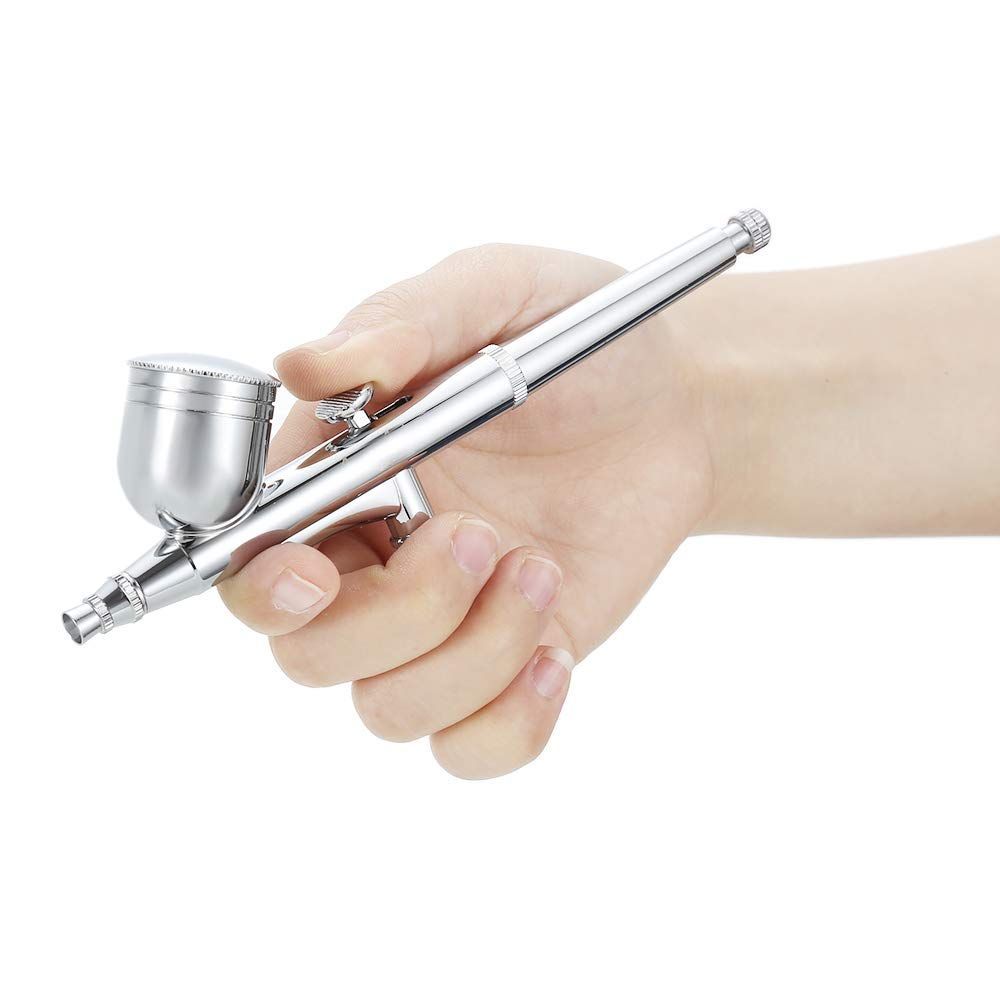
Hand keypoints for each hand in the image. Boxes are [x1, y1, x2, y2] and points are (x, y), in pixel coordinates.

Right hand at [219, 243, 716, 777]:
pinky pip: (470, 747)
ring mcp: (442, 620)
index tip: (313, 574)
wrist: (679, 402)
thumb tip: (303, 362)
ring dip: (468, 657)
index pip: (249, 557)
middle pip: (310, 654)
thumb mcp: (497, 294)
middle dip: (398, 614)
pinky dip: (508, 724)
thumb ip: (405, 321)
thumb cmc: (578, 341)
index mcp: (342, 472)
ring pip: (389, 709)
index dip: (261, 586)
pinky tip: (556, 652)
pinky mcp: (509, 661)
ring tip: (539, 568)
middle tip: (479, 537)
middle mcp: (375, 555)